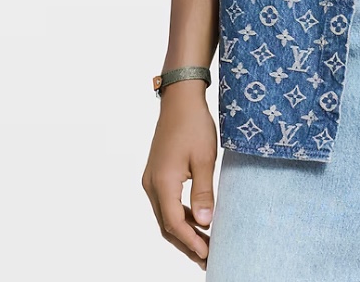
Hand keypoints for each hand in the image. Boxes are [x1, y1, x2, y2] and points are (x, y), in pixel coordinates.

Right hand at [141, 82, 219, 264]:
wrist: (180, 99)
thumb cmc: (194, 124)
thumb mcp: (204, 158)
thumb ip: (203, 193)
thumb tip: (205, 224)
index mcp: (162, 182)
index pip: (175, 223)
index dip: (191, 241)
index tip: (207, 254)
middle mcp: (152, 184)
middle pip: (167, 225)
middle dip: (186, 244)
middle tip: (206, 259)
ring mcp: (152, 179)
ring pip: (165, 215)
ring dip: (183, 231)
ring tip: (204, 245)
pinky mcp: (157, 174)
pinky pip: (166, 203)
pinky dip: (180, 216)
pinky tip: (197, 222)